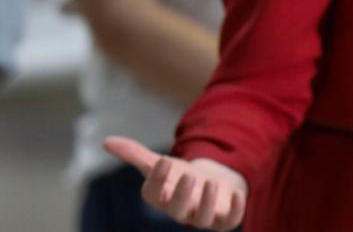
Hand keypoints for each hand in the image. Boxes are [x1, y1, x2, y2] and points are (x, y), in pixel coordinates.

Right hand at [103, 136, 246, 230]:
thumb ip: (135, 154)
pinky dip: (236, 208)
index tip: (164, 160)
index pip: (154, 195)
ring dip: (207, 202)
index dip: (157, 180)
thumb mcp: (160, 164)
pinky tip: (238, 193)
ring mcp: (204, 215)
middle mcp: (182, 210)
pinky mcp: (226, 217)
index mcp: (164, 198)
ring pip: (203, 218)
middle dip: (182, 195)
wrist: (209, 187)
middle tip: (188, 175)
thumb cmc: (179, 178)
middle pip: (177, 211)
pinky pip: (231, 219)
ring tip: (212, 182)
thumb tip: (106, 141)